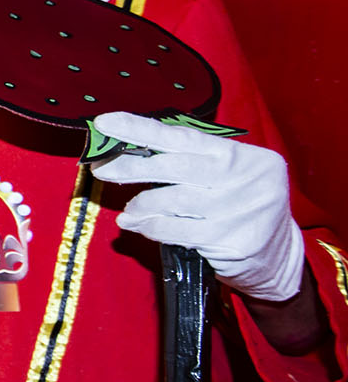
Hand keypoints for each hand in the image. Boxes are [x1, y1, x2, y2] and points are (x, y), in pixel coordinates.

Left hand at [90, 110, 305, 301]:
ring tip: (130, 211)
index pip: (184, 137)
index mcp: (242, 155)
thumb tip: (126, 155)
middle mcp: (247, 178)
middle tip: (103, 169)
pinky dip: (151, 227)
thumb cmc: (238, 209)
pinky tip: (141, 226)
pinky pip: (176, 230)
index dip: (141, 129)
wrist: (278, 258)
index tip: (107, 123)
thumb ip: (185, 163)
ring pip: (171, 201)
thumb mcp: (222, 177)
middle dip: (132, 167)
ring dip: (141, 205)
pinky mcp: (233, 242)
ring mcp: (242, 211)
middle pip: (175, 166)